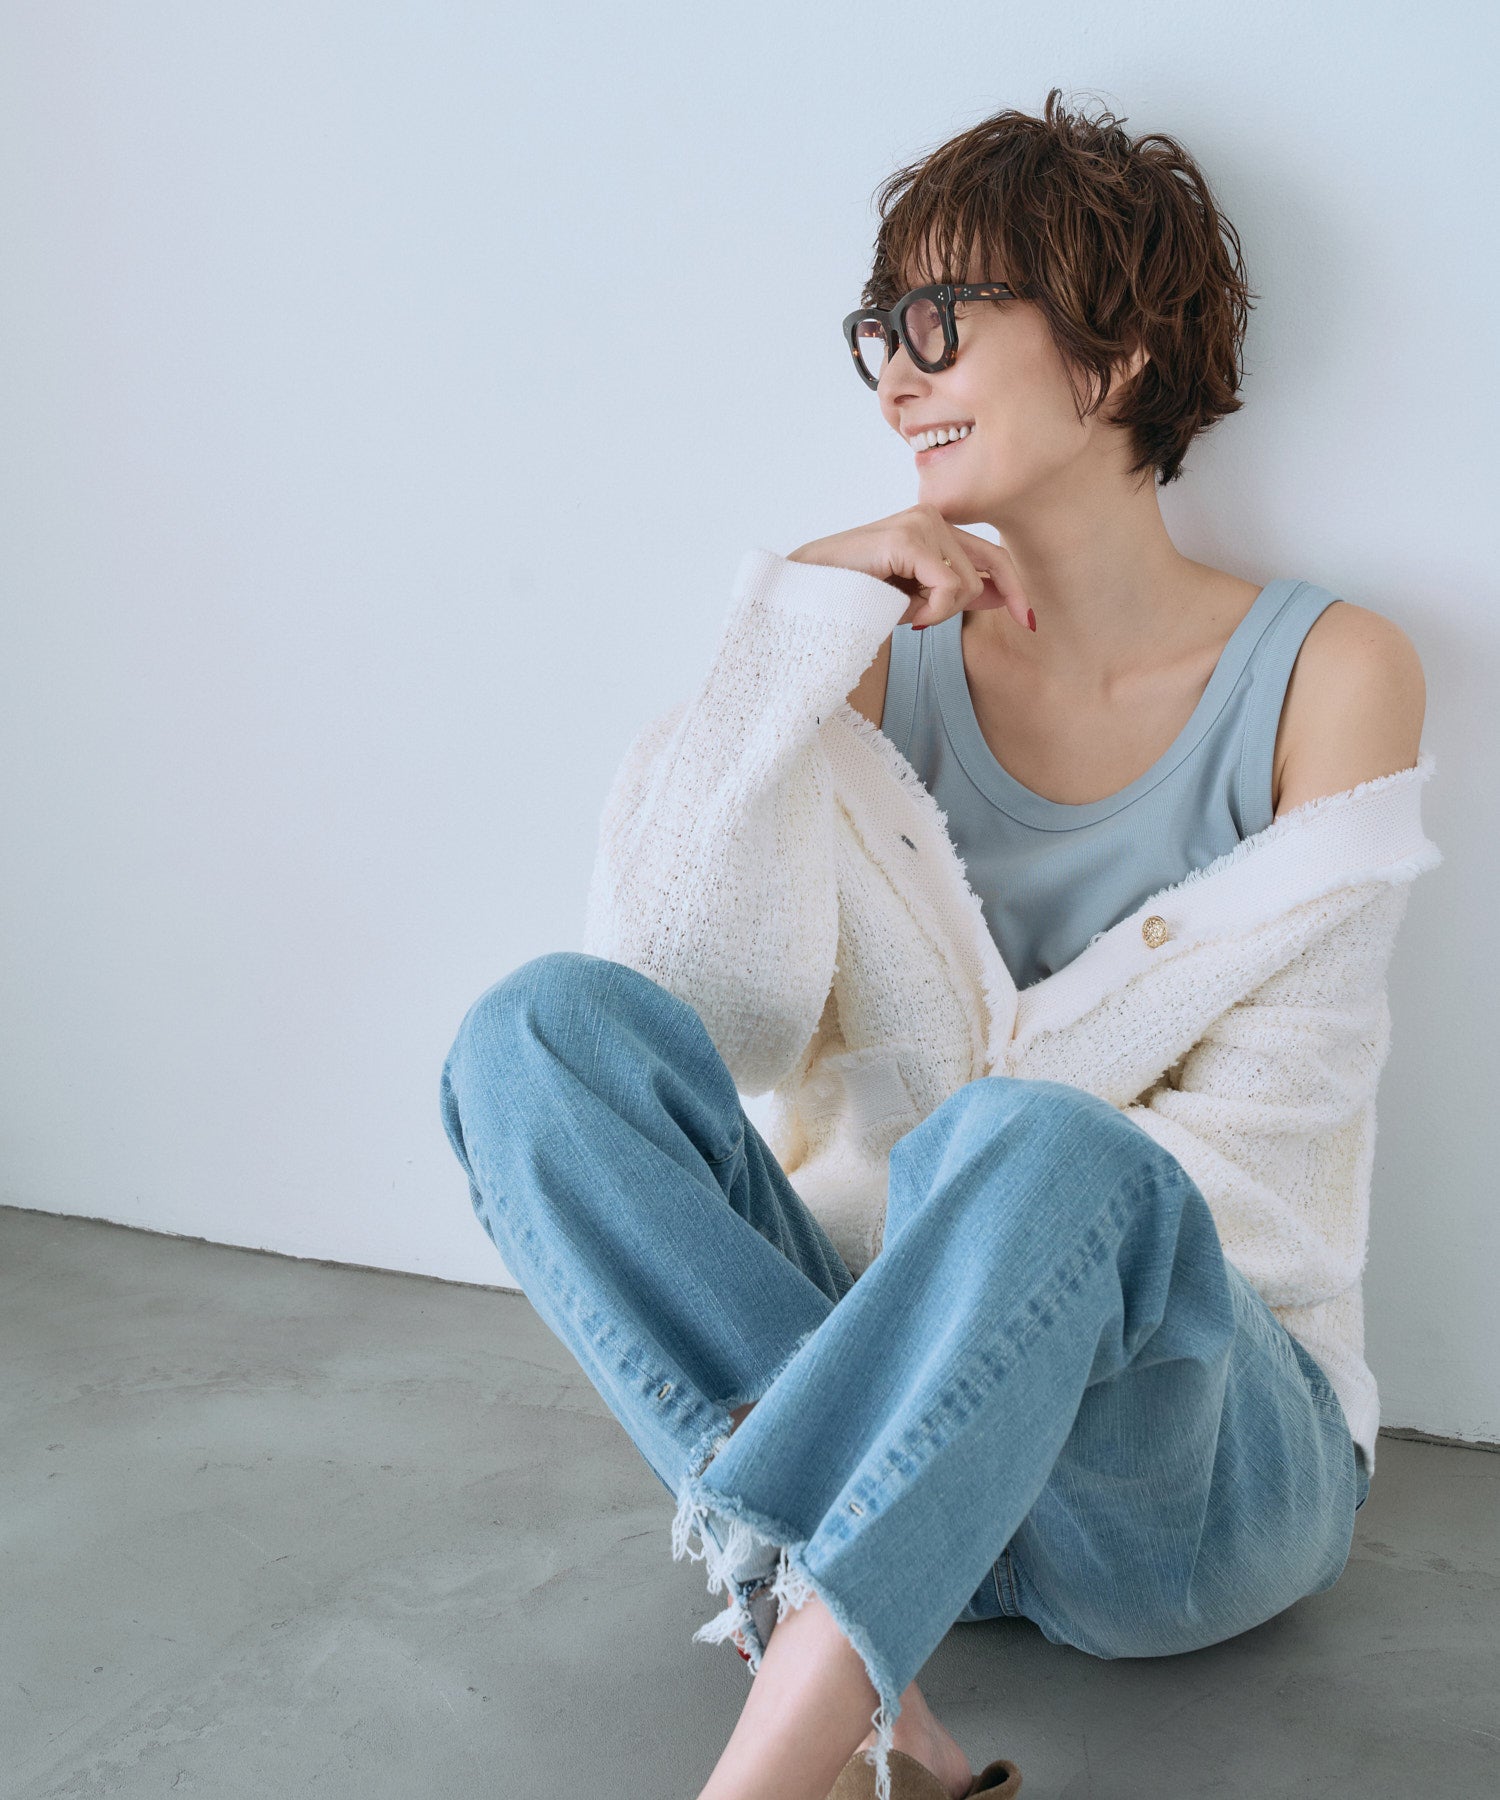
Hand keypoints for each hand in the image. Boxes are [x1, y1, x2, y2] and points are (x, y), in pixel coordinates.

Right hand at [787, 503, 1032, 632]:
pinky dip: (931, 610)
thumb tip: (1001, 595)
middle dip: (983, 602)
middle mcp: (931, 517)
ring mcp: (921, 522)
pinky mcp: (909, 537)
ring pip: (969, 582)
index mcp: (932, 527)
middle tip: (947, 622)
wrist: (808, 597)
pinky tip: (905, 613)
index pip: (991, 554)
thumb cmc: (853, 597)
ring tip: (903, 612)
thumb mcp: (914, 598)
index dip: (1014, 588)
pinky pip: (949, 587)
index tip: (1028, 621)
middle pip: (992, 564)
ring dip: (939, 611)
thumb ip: (955, 591)